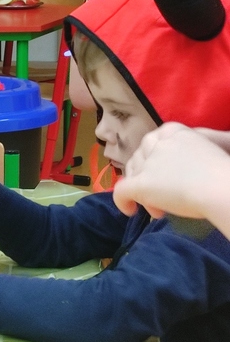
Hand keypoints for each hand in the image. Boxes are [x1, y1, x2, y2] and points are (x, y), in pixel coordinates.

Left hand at [113, 123, 229, 226]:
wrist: (222, 186)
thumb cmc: (223, 171)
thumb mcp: (207, 148)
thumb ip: (191, 149)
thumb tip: (191, 160)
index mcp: (173, 131)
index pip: (152, 143)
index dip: (154, 161)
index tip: (167, 177)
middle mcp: (156, 143)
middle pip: (140, 158)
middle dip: (147, 176)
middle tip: (163, 197)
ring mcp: (147, 163)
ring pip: (132, 175)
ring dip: (141, 191)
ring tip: (157, 209)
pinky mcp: (141, 184)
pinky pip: (121, 192)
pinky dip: (122, 202)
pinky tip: (131, 211)